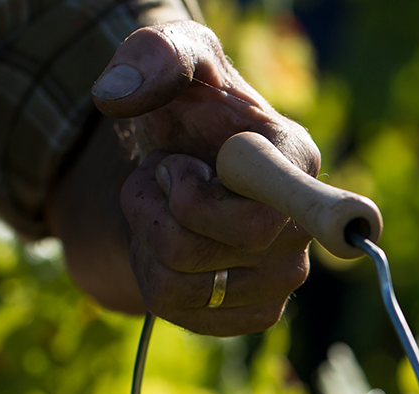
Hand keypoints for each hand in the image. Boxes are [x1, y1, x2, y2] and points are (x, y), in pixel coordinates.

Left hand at [49, 21, 318, 335]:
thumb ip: (156, 56)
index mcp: (295, 160)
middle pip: (197, 246)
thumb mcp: (172, 57)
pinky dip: (154, 273)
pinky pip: (177, 309)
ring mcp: (283, 280)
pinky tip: (171, 244)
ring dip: (148, 237)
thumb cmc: (187, 107)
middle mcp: (301, 229)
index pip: (273, 208)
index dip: (216, 207)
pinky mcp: (256, 313)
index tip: (212, 182)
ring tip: (165, 205)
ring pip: (179, 283)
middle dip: (154, 205)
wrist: (182, 166)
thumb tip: (117, 95)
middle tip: (164, 172)